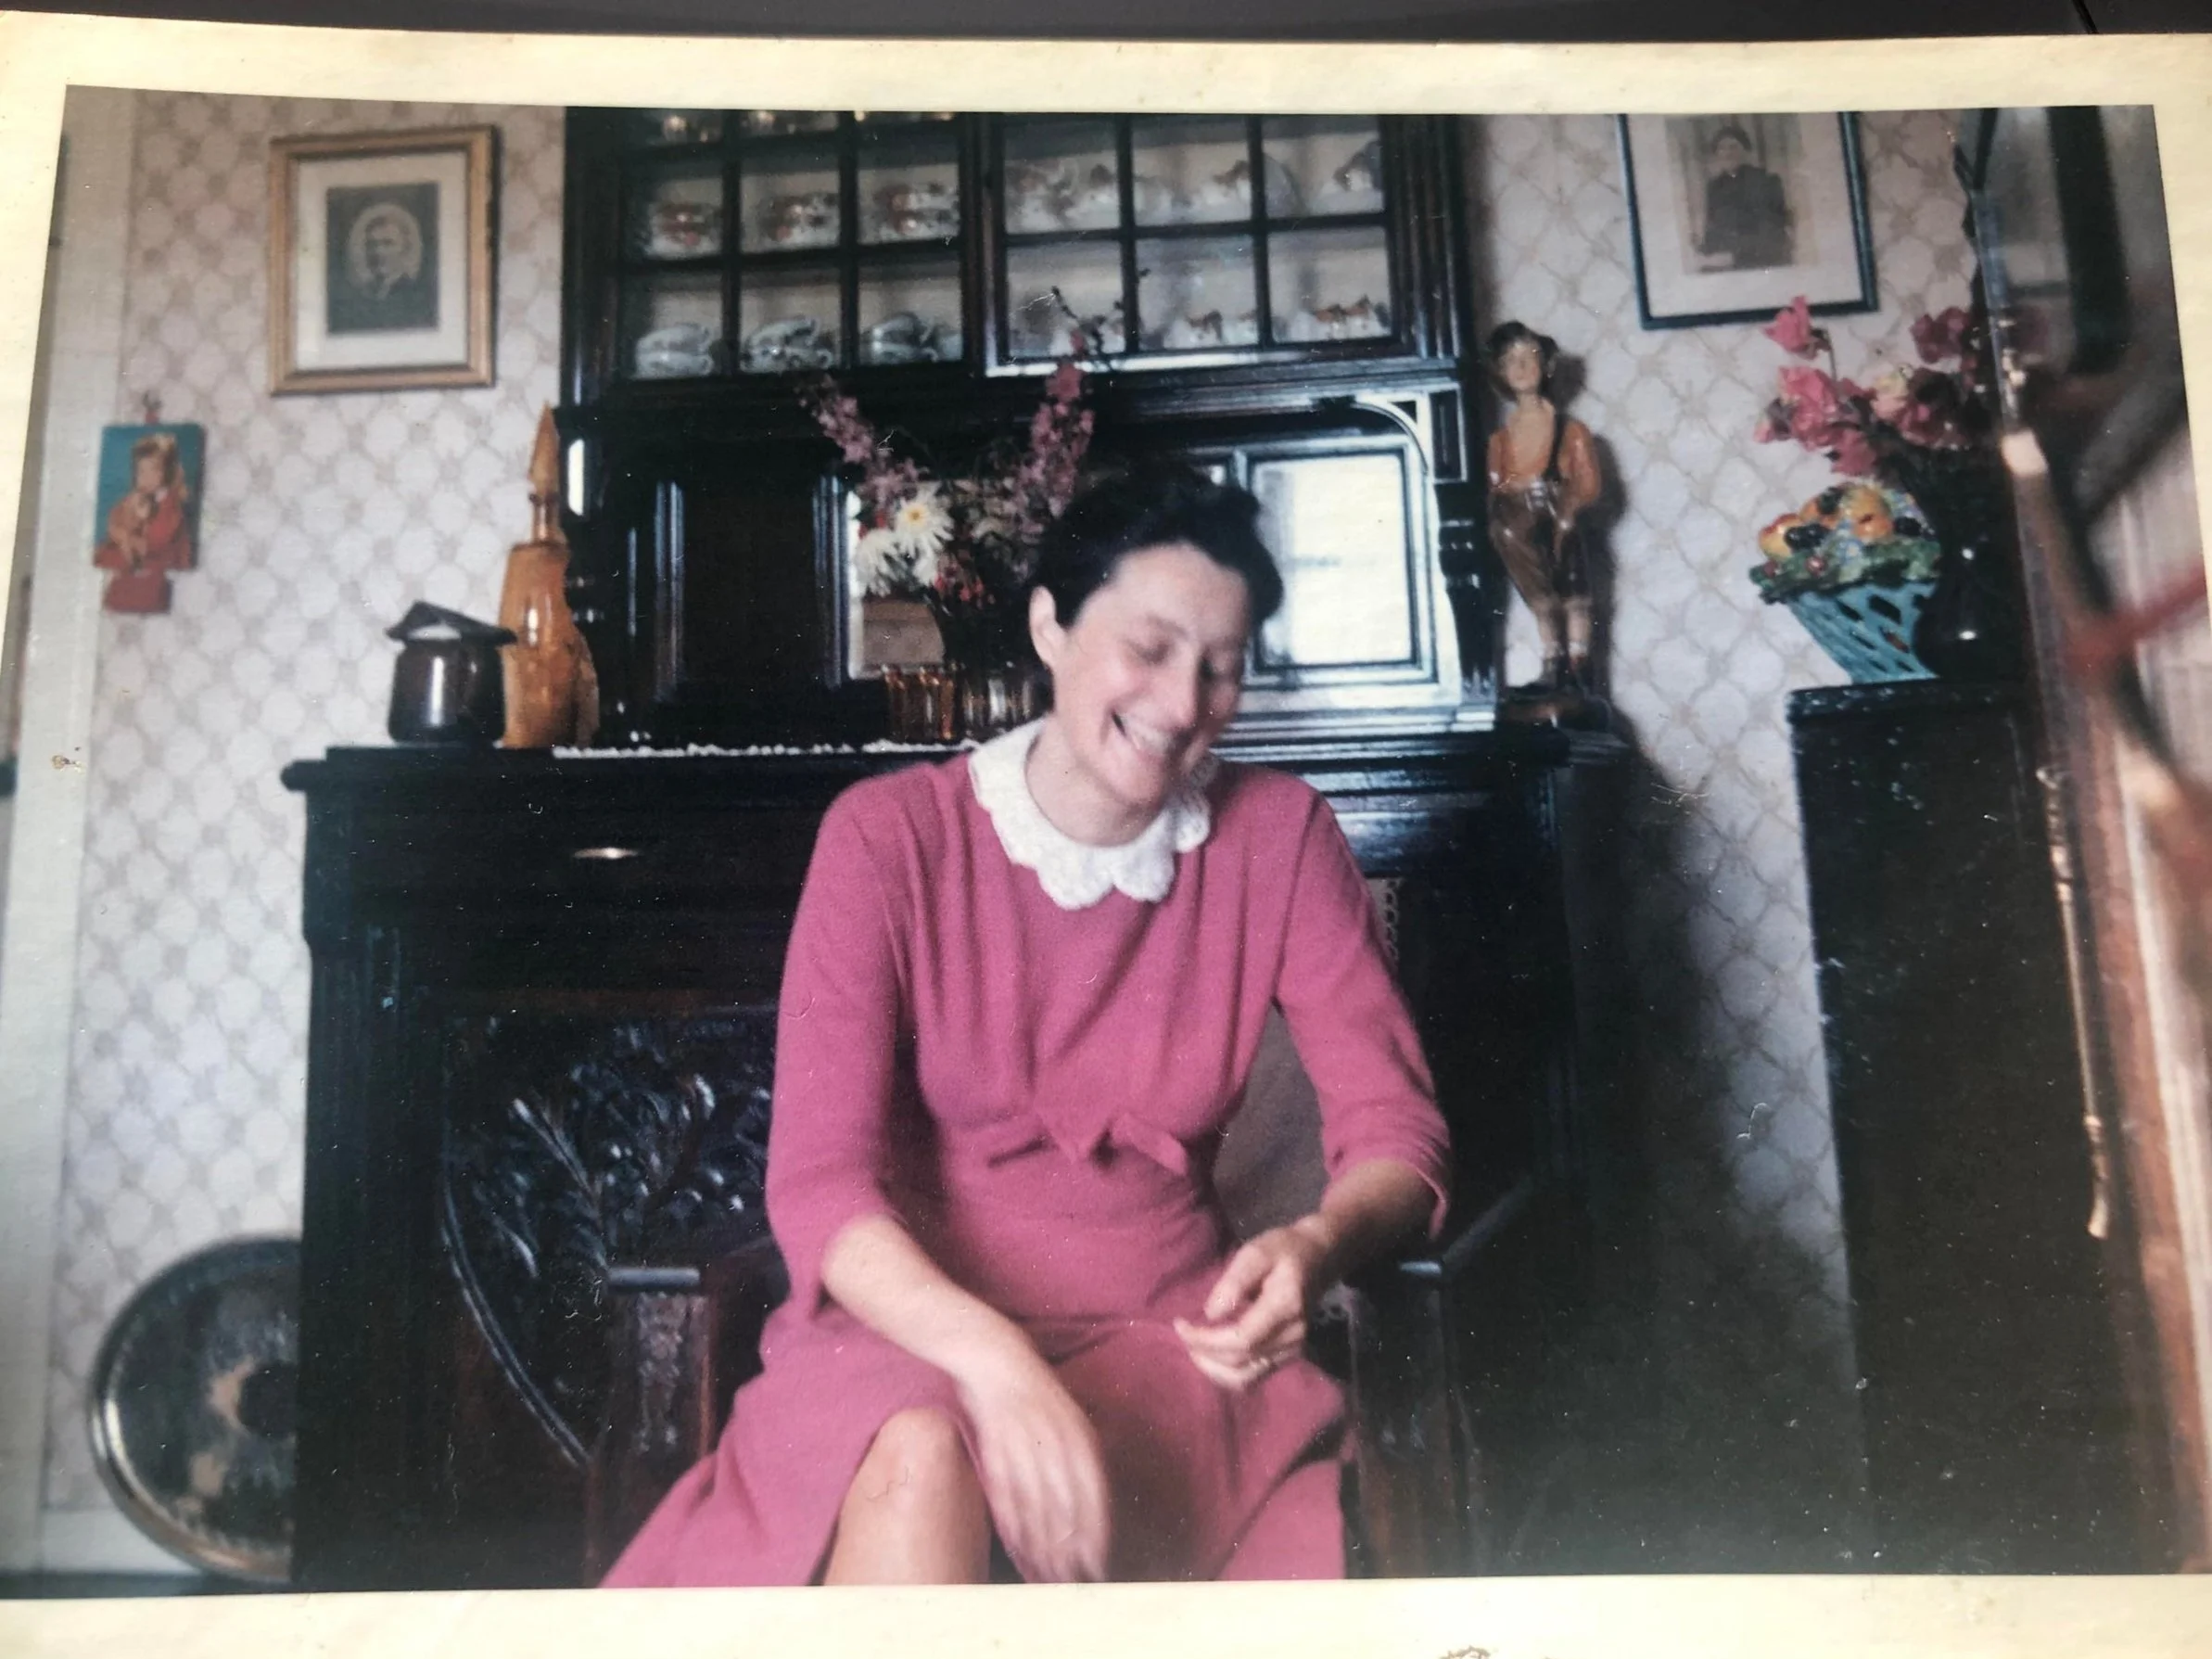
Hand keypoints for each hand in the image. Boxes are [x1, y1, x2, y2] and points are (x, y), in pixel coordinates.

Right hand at [951, 1335, 1110, 1582]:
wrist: (994, 1355)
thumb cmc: (1033, 1391)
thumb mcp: (1068, 1418)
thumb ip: (1079, 1456)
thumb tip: (1092, 1501)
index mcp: (1080, 1435)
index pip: (1094, 1495)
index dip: (1095, 1533)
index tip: (1098, 1564)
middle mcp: (1056, 1441)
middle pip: (1066, 1507)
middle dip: (1069, 1549)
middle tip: (1071, 1582)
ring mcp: (1024, 1443)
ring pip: (1037, 1507)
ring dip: (1041, 1544)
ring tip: (1044, 1575)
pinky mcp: (996, 1445)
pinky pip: (1007, 1493)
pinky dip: (1013, 1522)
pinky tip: (1017, 1546)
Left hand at [1173, 1218, 1336, 1391]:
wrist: (1318, 1258)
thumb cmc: (1282, 1250)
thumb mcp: (1256, 1252)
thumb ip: (1234, 1282)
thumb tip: (1211, 1314)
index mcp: (1285, 1307)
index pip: (1240, 1339)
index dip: (1205, 1339)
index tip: (1180, 1324)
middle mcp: (1292, 1335)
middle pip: (1240, 1361)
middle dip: (1203, 1352)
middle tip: (1182, 1333)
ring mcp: (1292, 1349)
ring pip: (1245, 1378)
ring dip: (1212, 1369)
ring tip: (1193, 1347)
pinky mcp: (1287, 1356)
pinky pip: (1252, 1377)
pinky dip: (1225, 1372)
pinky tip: (1211, 1355)